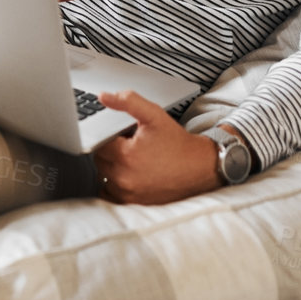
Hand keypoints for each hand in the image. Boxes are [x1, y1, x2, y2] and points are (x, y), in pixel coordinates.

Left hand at [91, 90, 222, 204]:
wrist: (200, 167)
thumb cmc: (177, 142)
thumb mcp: (154, 115)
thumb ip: (127, 102)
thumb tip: (103, 96)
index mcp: (125, 155)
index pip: (100, 142)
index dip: (112, 137)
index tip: (126, 137)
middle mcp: (124, 177)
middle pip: (100, 159)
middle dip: (112, 151)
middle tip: (132, 146)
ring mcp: (128, 193)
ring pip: (104, 175)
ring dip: (112, 167)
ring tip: (133, 160)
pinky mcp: (133, 203)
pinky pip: (110, 193)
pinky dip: (114, 184)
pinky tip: (129, 175)